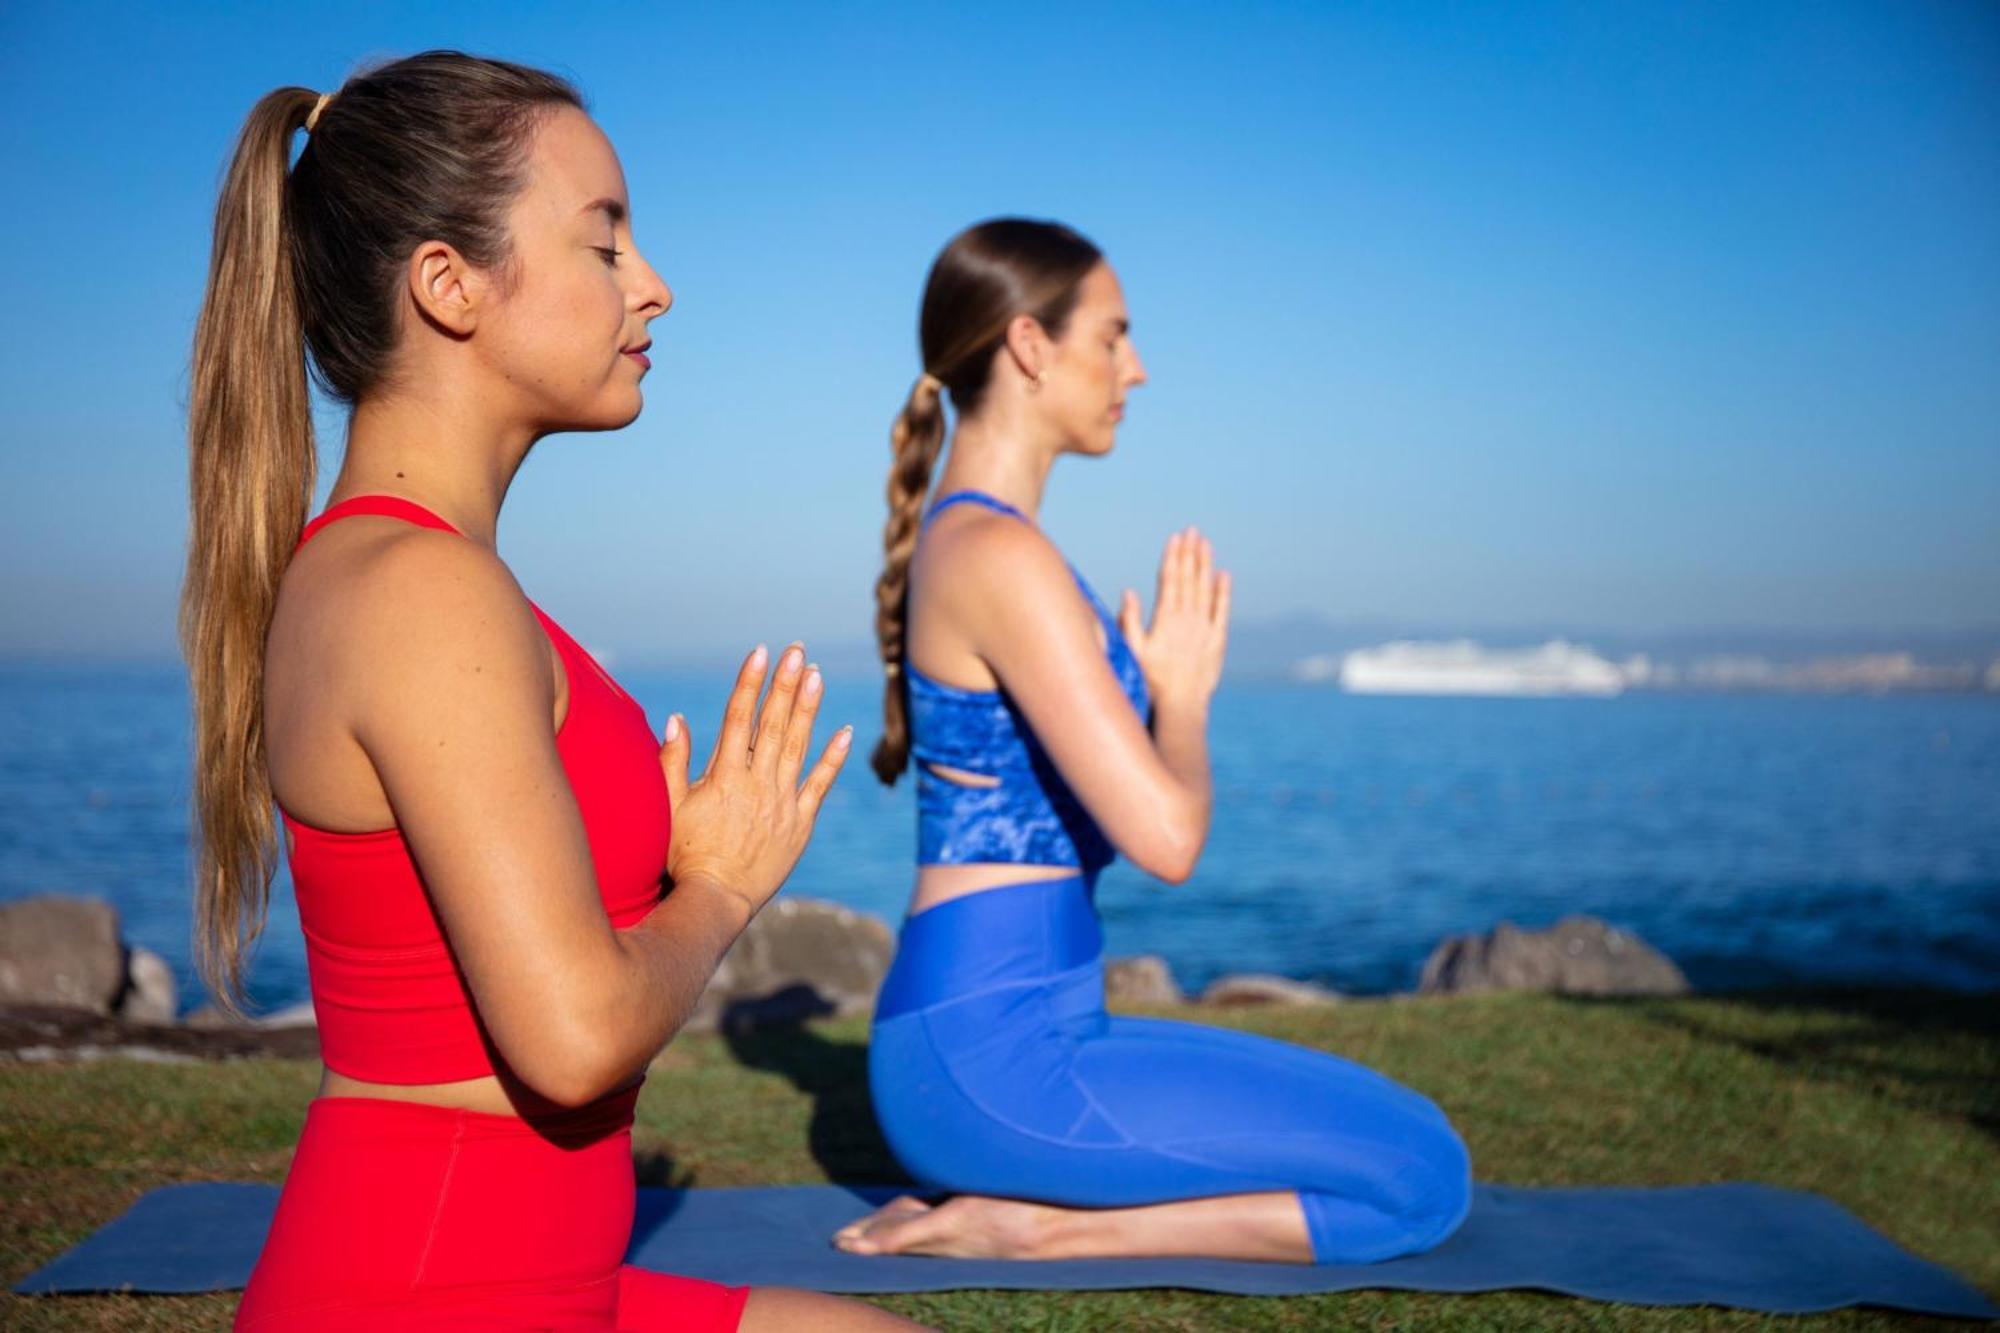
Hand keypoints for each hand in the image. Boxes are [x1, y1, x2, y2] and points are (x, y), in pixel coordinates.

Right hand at [656, 642, 851, 920]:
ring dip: (808, 708)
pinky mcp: (800, 823)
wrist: (716, 900)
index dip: (750, 682)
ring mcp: (782, 803)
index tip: (760, 652)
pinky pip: (820, 785)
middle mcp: (757, 784)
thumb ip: (672, 762)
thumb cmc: (684, 855)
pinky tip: (845, 731)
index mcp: (724, 777)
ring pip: (798, 746)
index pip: (738, 717)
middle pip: (773, 723)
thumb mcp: (668, 807)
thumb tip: (676, 719)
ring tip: (817, 675)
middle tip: (797, 650)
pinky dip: (833, 758)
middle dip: (785, 683)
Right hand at [1118, 526, 1229, 709]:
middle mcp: (1187, 619)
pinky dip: (1224, 592)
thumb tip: (1128, 591)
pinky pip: (1222, 611)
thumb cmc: (1152, 679)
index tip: (1174, 538)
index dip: (1172, 557)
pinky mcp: (1218, 640)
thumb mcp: (1134, 650)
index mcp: (1166, 619)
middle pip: (1189, 579)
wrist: (1181, 704)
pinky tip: (1224, 575)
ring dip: (1205, 565)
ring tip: (1205, 544)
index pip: (1169, 580)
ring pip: (1206, 589)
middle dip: (1189, 553)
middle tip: (1192, 530)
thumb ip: (1129, 620)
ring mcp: (1204, 628)